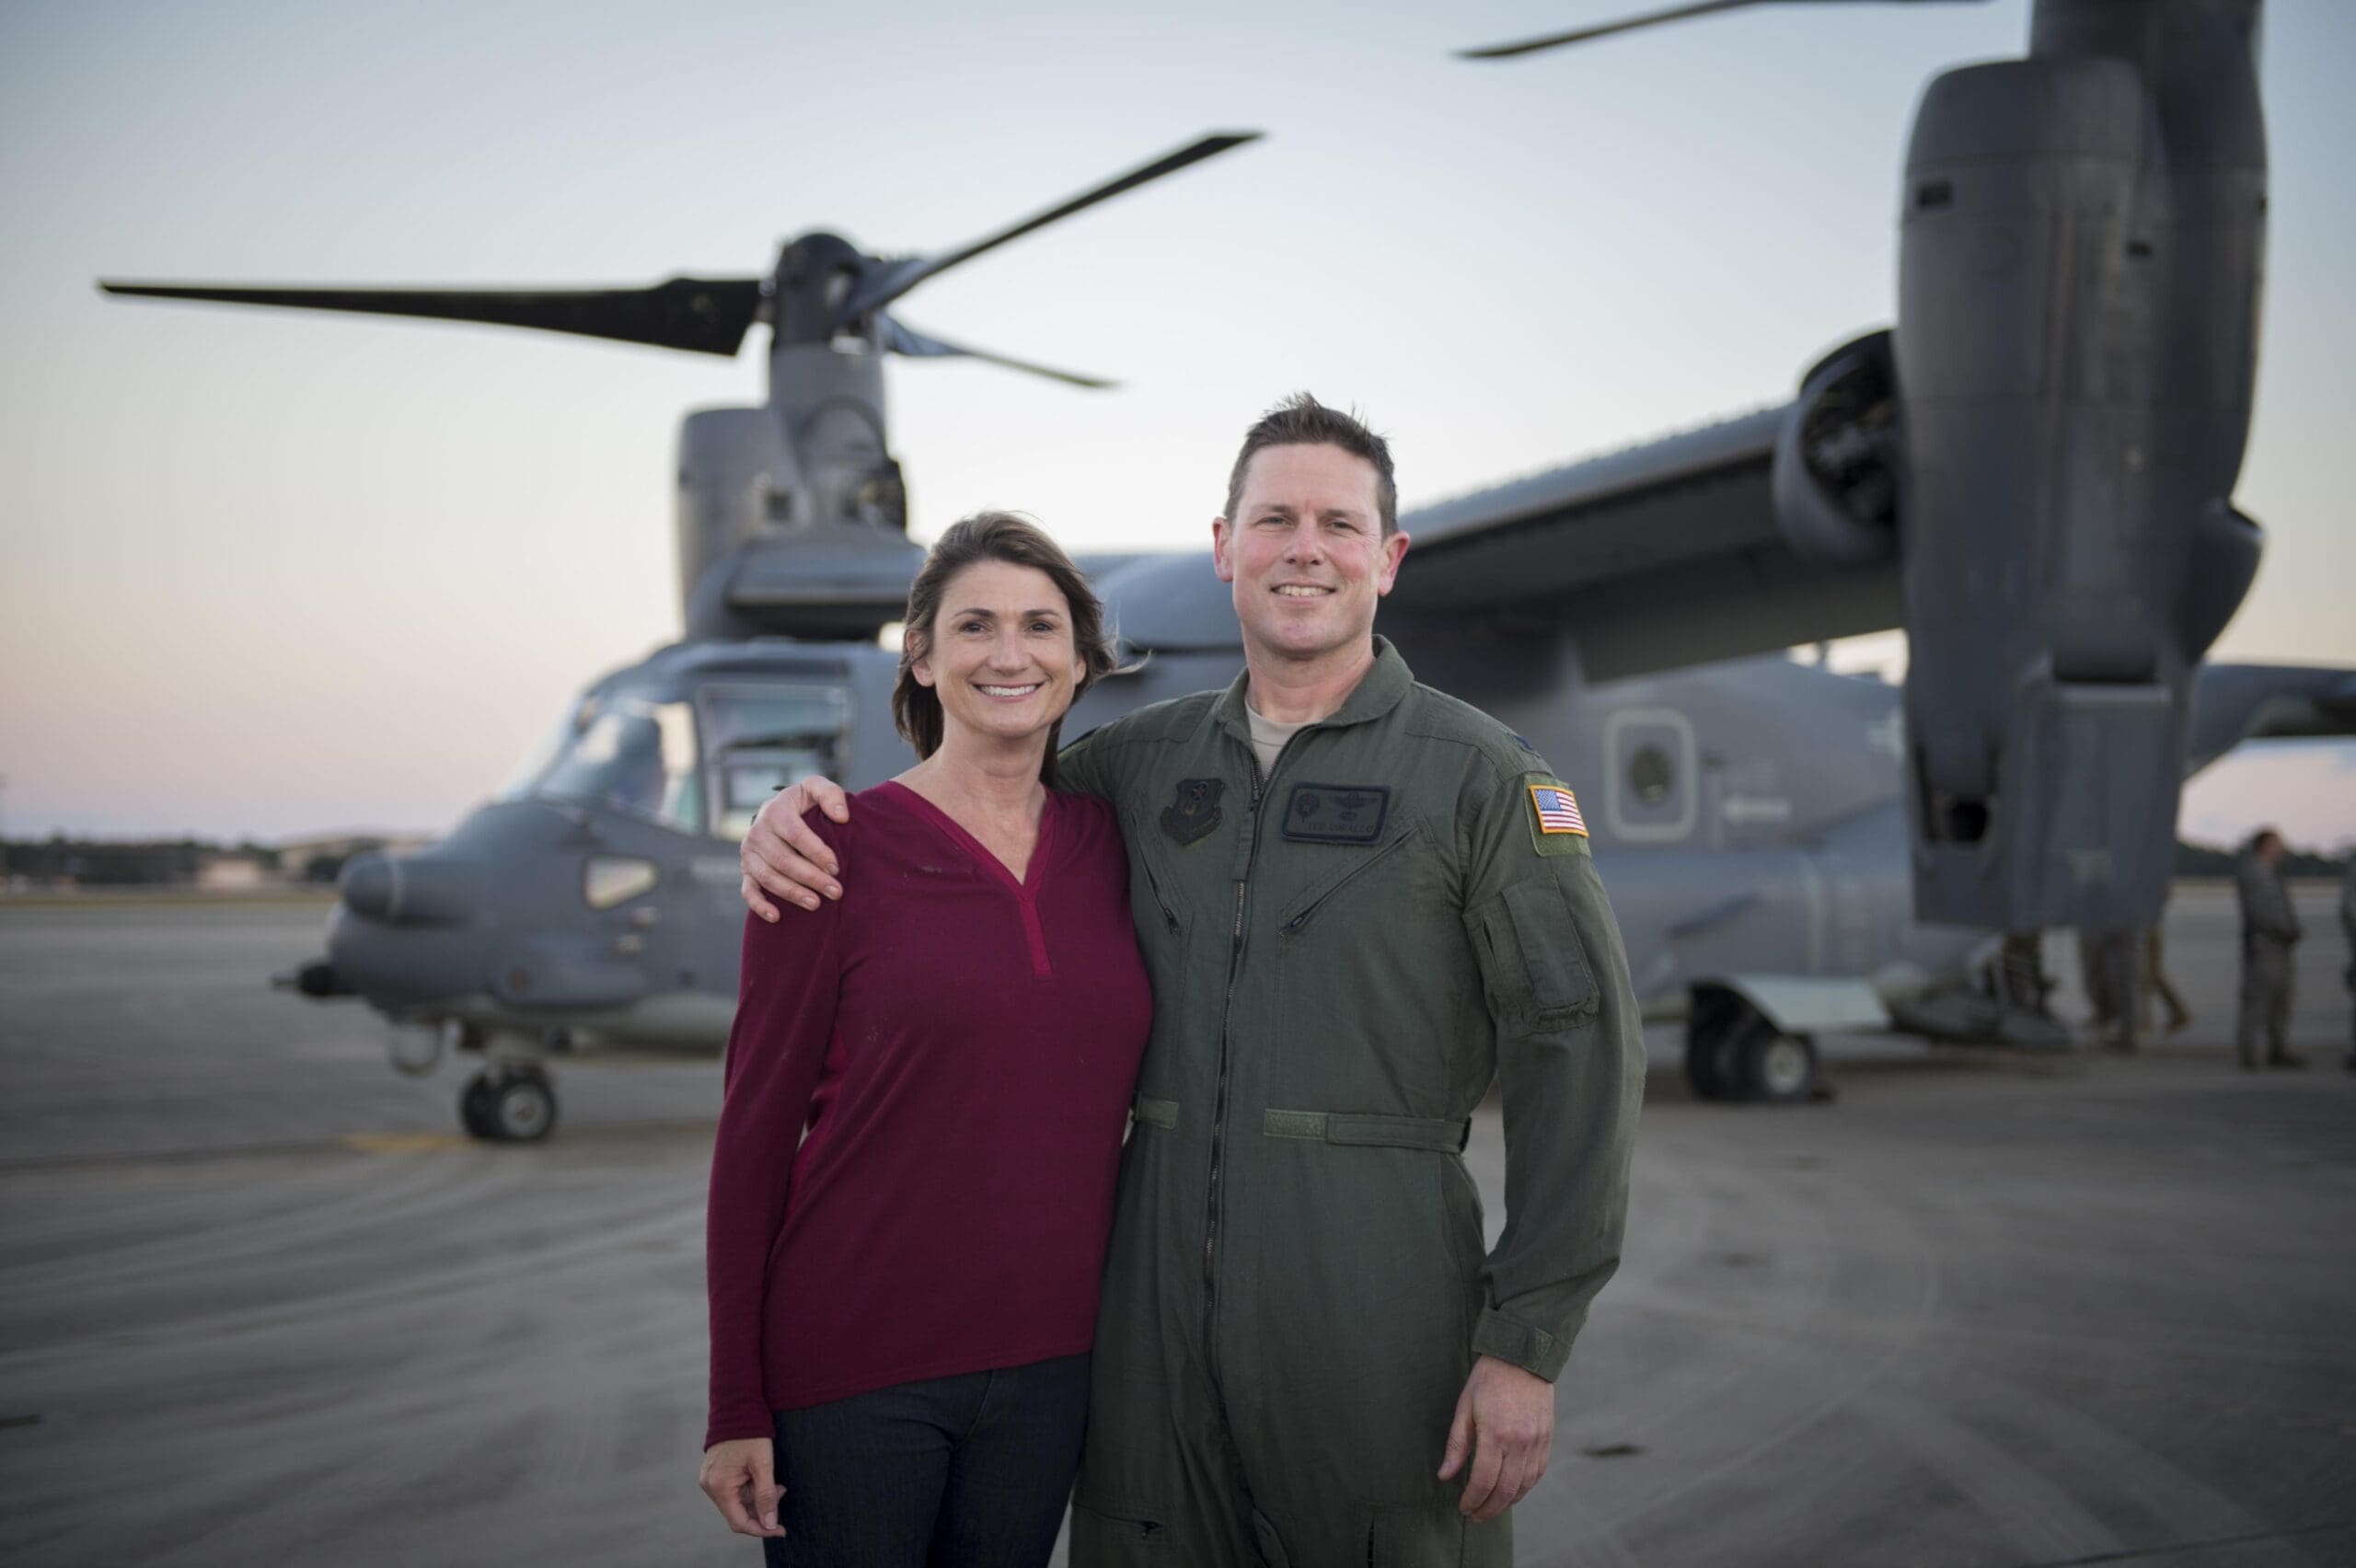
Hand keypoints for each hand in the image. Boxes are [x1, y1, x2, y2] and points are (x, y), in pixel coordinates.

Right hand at [699, 1436, 785, 1537]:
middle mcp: (710, 1486)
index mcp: (720, 1486)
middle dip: (763, 1507)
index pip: (739, 1522)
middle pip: (739, 1511)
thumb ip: (766, 1496)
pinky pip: (733, 1490)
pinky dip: (750, 1488)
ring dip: (758, 1496)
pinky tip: (761, 1476)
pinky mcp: (715, 1473)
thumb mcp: (763, 1464)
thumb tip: (770, 1524)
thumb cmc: (751, 1433)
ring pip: (738, 1501)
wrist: (736, 1407)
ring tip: (776, 1482)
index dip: (761, 1529)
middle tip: (782, 1491)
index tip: (781, 1529)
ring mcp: (711, 1479)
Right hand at [739, 776, 851, 919]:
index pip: (795, 834)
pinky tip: (776, 917)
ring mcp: (749, 853)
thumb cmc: (803, 804)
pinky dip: (759, 905)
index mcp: (775, 811)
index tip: (836, 867)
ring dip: (792, 893)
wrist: (779, 813)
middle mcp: (757, 832)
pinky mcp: (746, 870)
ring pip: (768, 877)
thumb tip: (841, 817)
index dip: (816, 852)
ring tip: (816, 904)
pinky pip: (748, 890)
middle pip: (783, 859)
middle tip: (835, 891)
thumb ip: (830, 795)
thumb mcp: (815, 789)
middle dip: (811, 877)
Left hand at [1437, 1354, 1553, 1521]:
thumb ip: (1457, 1445)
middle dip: (1488, 1509)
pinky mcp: (1547, 1439)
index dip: (1472, 1500)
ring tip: (1490, 1508)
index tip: (1463, 1508)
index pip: (1484, 1481)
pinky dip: (1523, 1488)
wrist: (1522, 1357)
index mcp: (1495, 1434)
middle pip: (1505, 1490)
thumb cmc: (1488, 1380)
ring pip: (1523, 1486)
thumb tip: (1445, 1476)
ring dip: (1506, 1503)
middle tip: (1474, 1516)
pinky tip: (1511, 1493)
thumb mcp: (1464, 1408)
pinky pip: (1537, 1473)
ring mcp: (1537, 1442)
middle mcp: (1520, 1442)